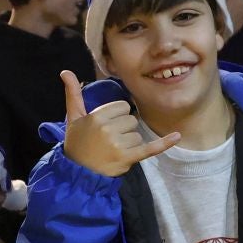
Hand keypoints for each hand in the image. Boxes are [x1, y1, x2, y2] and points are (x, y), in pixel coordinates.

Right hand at [59, 69, 179, 177]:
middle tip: (108, 140)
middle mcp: (108, 129)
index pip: (123, 107)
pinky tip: (177, 136)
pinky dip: (164, 143)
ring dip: (129, 142)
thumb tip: (65, 71)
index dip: (117, 116)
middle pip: (131, 120)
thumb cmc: (76, 142)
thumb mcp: (73, 117)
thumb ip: (73, 93)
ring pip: (137, 134)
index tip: (106, 126)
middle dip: (123, 129)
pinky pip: (150, 148)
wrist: (77, 171)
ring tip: (113, 150)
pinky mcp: (128, 158)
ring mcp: (118, 145)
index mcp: (97, 117)